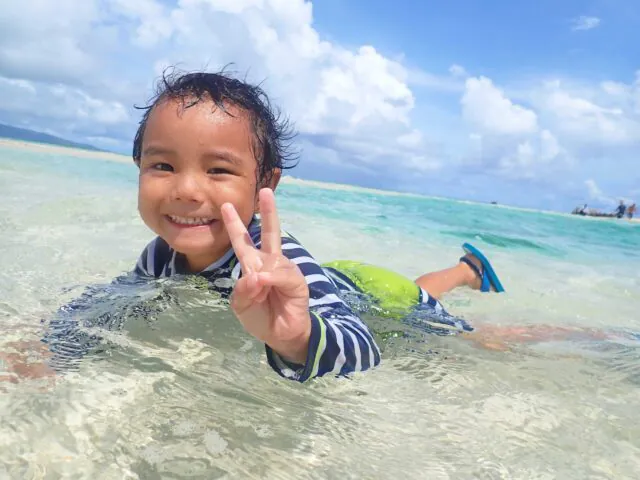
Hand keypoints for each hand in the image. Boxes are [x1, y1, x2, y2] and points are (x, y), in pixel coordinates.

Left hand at [221, 188, 310, 363]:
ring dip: (261, 277)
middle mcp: (270, 263)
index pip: (243, 242)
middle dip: (269, 212)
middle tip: (265, 191)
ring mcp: (285, 270)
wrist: (280, 335)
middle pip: (270, 233)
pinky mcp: (296, 281)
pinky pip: (281, 274)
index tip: (225, 206)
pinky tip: (266, 284)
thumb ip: (243, 290)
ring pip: (271, 261)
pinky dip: (272, 279)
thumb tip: (257, 275)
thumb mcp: (241, 305)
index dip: (234, 225)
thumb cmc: (260, 317)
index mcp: (254, 265)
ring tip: (260, 293)